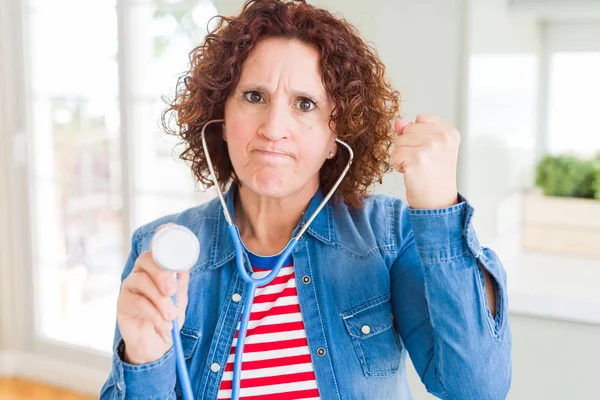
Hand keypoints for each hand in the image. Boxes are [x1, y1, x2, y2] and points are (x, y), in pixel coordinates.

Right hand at [117, 224, 190, 364]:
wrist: (155, 346)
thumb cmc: (166, 318)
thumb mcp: (179, 300)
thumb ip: (180, 283)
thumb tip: (185, 265)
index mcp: (156, 269)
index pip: (156, 248)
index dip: (160, 236)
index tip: (167, 229)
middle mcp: (141, 272)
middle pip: (146, 260)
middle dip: (160, 274)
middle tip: (171, 291)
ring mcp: (130, 286)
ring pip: (141, 281)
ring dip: (159, 301)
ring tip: (170, 316)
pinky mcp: (122, 303)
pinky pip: (137, 302)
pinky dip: (153, 314)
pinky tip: (163, 325)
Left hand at [391, 113, 459, 208]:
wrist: (438, 202)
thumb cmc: (434, 177)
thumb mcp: (431, 149)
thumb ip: (415, 132)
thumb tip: (398, 122)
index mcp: (449, 133)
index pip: (422, 118)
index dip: (417, 135)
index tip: (427, 151)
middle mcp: (442, 138)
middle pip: (407, 129)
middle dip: (408, 145)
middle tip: (422, 162)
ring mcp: (430, 147)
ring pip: (399, 141)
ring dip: (402, 156)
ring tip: (416, 168)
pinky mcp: (417, 159)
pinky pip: (394, 154)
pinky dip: (398, 165)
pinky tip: (411, 173)